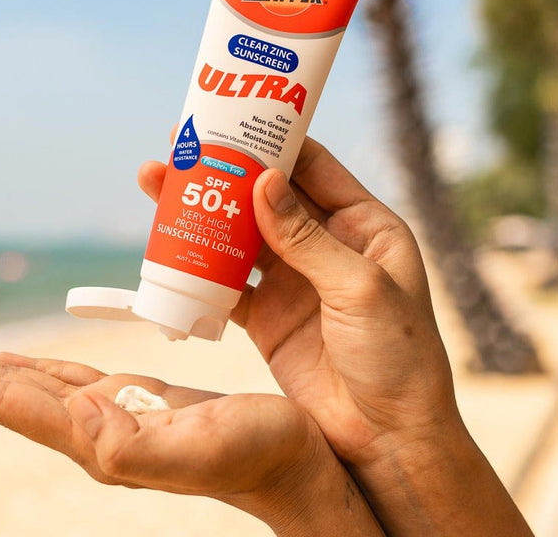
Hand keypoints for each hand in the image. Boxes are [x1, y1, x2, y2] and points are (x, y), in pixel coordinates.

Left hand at [0, 335, 382, 536]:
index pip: (15, 408)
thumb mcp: (205, 446)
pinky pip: (64, 376)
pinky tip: (15, 362)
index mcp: (102, 439)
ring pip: (28, 385)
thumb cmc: (263, 451)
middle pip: (7, 396)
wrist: (295, 462)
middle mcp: (94, 428)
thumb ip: (136, 446)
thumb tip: (80, 422)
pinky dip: (29, 365)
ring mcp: (109, 412)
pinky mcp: (130, 397)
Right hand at [140, 137, 455, 462]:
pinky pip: (225, 279)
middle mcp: (325, 245)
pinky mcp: (265, 313)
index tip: (234, 118)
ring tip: (160, 184)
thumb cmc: (397, 358)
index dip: (273, 140)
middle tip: (182, 145)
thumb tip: (264, 181)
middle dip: (226, 171)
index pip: (313, 167)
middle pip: (266, 196)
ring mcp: (292, 279)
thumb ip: (307, 236)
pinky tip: (170, 245)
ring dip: (204, 212)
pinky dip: (199, 265)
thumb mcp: (359, 287)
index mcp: (364, 226)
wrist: (383, 439)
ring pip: (239, 234)